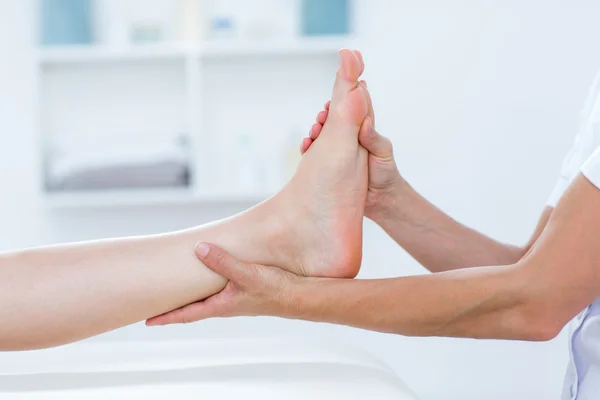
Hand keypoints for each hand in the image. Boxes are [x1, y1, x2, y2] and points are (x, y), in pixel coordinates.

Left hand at [146, 243, 298, 325]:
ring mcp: (234, 297)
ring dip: (190, 293)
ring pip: (205, 296)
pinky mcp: (244, 288)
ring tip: (175, 286)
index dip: (166, 317)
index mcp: (220, 306)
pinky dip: (207, 281)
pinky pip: (218, 286)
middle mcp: (224, 304)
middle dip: (173, 305)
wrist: (299, 295)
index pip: (187, 314)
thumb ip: (223, 262)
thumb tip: (199, 249)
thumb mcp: (246, 274)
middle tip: (154, 302)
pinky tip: (209, 269)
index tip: (147, 320)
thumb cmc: (274, 290)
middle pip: (192, 306)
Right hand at [301, 89, 403, 217]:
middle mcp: (348, 139)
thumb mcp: (384, 153)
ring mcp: (337, 152)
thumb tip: (365, 122)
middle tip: (322, 116)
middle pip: (332, 121)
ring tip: (314, 131)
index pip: (351, 111)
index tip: (333, 98)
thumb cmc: (386, 174)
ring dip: (315, 131)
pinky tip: (306, 147)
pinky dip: (308, 148)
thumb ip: (374, 139)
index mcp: (362, 131)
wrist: (380, 200)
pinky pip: (314, 154)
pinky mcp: (328, 165)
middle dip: (324, 116)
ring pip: (321, 135)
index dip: (342, 101)